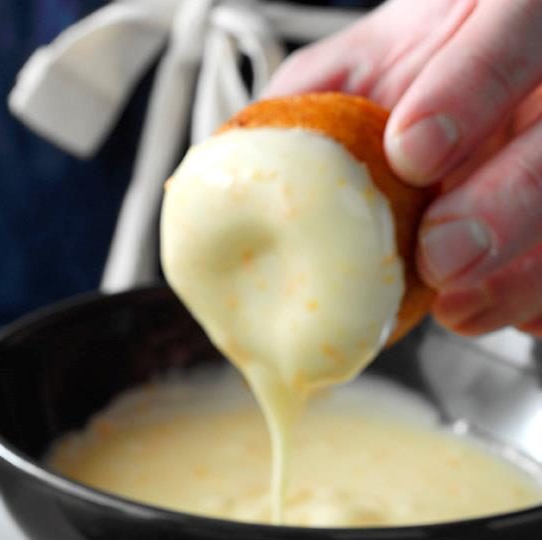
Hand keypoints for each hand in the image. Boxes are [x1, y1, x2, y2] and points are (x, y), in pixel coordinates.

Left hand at [266, 0, 541, 336]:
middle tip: (440, 257)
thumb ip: (309, 105)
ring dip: (524, 270)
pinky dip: (536, 299)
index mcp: (508, 14)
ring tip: (457, 307)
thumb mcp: (357, 69)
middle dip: (509, 201)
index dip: (473, 83)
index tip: (412, 148)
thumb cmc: (418, 82)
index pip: (519, 17)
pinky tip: (500, 314)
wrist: (476, 90)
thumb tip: (225, 173)